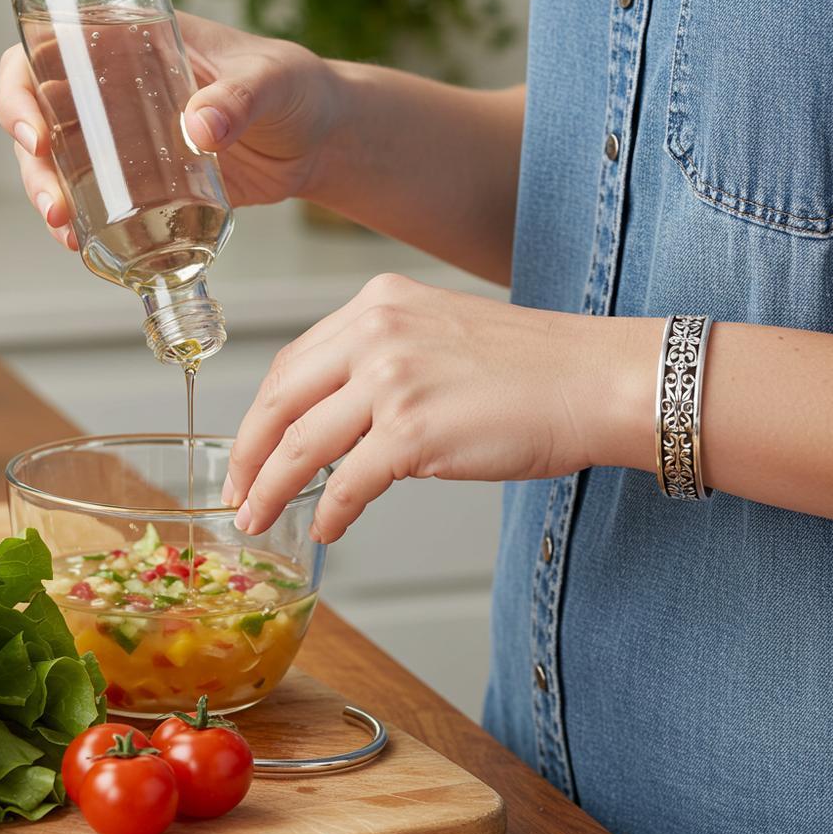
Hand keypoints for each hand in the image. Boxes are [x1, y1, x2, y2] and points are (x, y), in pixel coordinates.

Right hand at [0, 12, 340, 248]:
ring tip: (67, 233)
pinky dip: (88, 222)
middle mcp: (120, 89)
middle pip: (45, 116)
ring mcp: (132, 139)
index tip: (35, 132)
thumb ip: (240, 98)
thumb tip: (200, 128)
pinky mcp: (151, 182)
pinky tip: (85, 246)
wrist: (322, 140)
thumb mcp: (271, 82)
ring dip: (52, 197)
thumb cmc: (297, 89)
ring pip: (65, 162)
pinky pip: (102, 198)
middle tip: (54, 204)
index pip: (52, 51)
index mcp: (133, 43)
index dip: (22, 87)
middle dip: (34, 162)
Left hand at [224, 274, 625, 542]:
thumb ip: (381, 364)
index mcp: (377, 305)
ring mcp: (393, 379)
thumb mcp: (438, 335)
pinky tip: (327, 528)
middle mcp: (376, 332)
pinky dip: (330, 512)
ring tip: (259, 519)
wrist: (594, 379)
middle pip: (281, 400)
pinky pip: (349, 483)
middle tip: (238, 491)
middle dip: (250, 453)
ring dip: (273, 489)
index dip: (263, 413)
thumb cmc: (531, 366)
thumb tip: (337, 422)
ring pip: (303, 445)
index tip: (252, 446)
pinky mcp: (415, 430)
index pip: (293, 362)